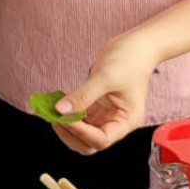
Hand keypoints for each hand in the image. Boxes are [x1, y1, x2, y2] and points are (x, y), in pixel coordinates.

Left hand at [50, 31, 160, 153]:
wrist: (138, 45)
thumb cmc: (130, 59)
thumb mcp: (106, 76)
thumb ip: (83, 95)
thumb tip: (60, 110)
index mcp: (126, 121)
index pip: (101, 139)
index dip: (81, 132)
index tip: (64, 118)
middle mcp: (116, 122)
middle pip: (89, 143)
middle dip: (70, 133)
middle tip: (54, 117)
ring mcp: (105, 115)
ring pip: (81, 132)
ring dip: (65, 124)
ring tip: (51, 108)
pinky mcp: (96, 106)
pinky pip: (78, 116)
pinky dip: (66, 112)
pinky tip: (57, 101)